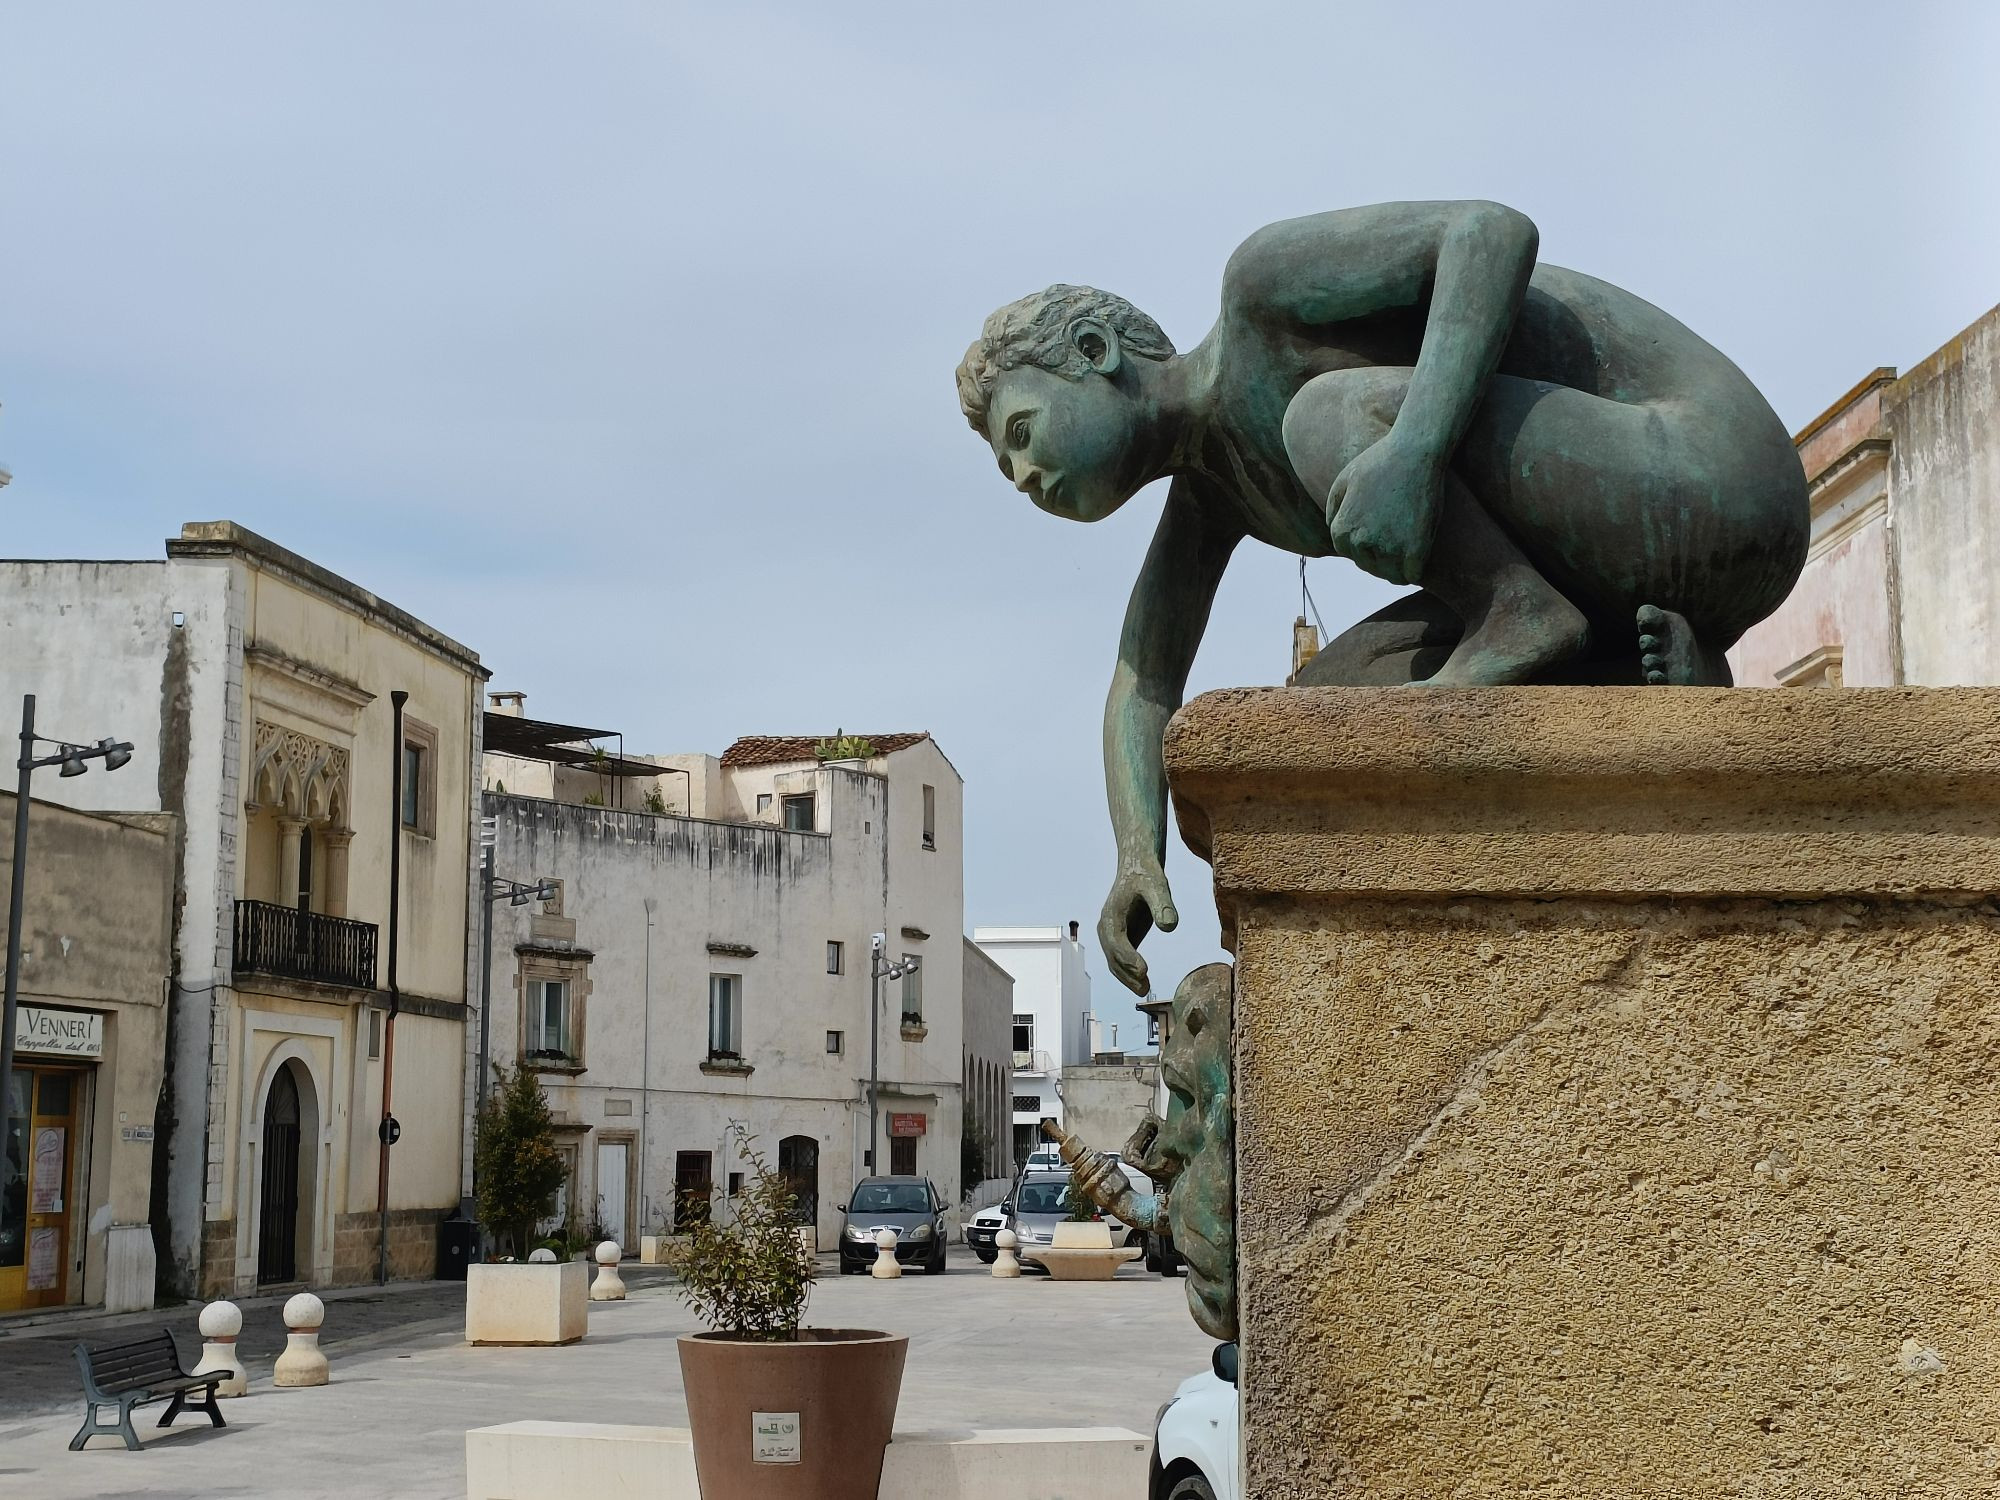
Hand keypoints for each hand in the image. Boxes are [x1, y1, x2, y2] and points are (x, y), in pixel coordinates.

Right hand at [1099, 857, 1176, 996]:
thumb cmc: (1147, 874)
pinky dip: (1130, 972)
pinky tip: (1144, 981)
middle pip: (1112, 956)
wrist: (1137, 866)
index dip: (1128, 957)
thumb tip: (1170, 927)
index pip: (1117, 941)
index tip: (1144, 970)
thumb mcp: (1158, 886)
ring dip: (1127, 977)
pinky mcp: (1121, 937)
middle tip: (1144, 988)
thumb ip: (1164, 905)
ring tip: (1145, 989)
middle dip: (1126, 973)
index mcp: (1111, 915)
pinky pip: (1121, 959)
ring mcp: (1111, 934)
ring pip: (1114, 962)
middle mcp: (1106, 927)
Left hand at [1326, 436, 1444, 586]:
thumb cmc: (1379, 461)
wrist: (1415, 451)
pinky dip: (1413, 571)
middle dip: (1379, 556)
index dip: (1363, 544)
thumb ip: (1333, 509)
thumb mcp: (1343, 481)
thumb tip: (1331, 529)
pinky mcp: (1416, 549)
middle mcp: (1361, 543)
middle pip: (1368, 565)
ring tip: (1405, 552)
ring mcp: (1389, 548)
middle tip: (1395, 538)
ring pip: (1389, 575)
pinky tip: (1417, 558)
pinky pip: (1411, 576)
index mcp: (1341, 530)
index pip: (1348, 552)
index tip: (1378, 532)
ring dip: (1396, 568)